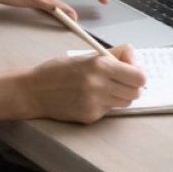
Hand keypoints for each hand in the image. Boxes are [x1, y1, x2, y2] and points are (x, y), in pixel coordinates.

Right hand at [24, 44, 145, 123]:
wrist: (34, 90)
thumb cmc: (58, 70)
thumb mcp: (85, 55)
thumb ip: (112, 55)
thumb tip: (133, 57)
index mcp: (99, 64)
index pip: (139, 76)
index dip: (138, 74)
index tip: (133, 71)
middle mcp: (99, 84)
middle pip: (136, 92)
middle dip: (132, 86)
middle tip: (122, 81)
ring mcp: (95, 102)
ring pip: (125, 102)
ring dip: (120, 95)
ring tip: (106, 88)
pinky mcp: (90, 116)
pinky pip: (109, 110)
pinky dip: (105, 104)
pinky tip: (91, 97)